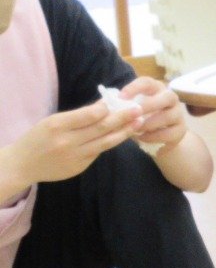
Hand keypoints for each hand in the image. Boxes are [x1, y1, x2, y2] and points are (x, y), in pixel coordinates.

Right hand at [1, 99, 140, 189]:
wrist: (24, 164)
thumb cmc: (38, 138)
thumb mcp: (52, 122)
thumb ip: (77, 116)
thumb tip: (103, 106)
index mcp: (57, 124)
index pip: (88, 115)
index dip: (107, 108)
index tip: (121, 101)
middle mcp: (68, 141)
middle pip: (101, 128)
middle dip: (122, 118)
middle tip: (138, 110)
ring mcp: (75, 156)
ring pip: (105, 142)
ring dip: (124, 132)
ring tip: (138, 123)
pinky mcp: (81, 167)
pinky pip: (98, 152)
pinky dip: (111, 143)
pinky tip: (122, 135)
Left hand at [121, 76, 186, 150]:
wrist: (158, 135)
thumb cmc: (140, 117)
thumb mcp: (131, 108)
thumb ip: (123, 105)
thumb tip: (108, 105)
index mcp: (156, 88)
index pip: (147, 82)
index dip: (134, 88)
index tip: (121, 98)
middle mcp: (171, 98)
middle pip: (167, 97)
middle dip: (148, 106)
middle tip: (133, 115)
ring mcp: (178, 114)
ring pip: (169, 116)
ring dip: (150, 123)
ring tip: (136, 129)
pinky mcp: (181, 130)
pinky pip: (169, 133)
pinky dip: (154, 136)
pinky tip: (142, 138)